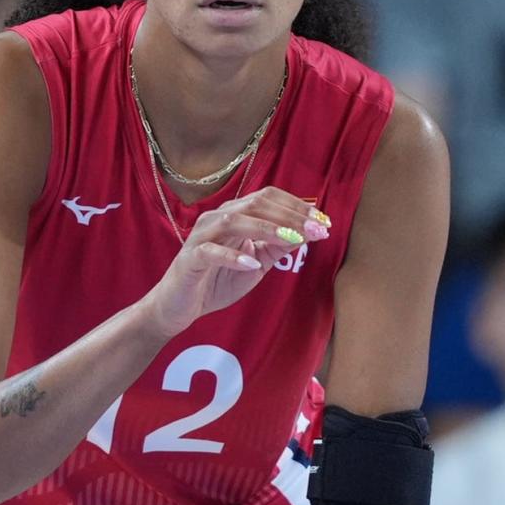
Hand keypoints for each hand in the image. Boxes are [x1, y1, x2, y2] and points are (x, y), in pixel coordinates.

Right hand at [144, 187, 330, 338]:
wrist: (180, 306)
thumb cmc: (217, 281)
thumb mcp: (257, 264)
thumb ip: (278, 248)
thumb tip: (309, 233)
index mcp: (235, 215)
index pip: (269, 198)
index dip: (297, 207)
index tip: (324, 222)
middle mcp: (218, 218)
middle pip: (256, 204)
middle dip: (290, 216)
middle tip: (317, 230)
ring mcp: (202, 236)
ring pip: (234, 220)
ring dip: (267, 229)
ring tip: (292, 239)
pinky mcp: (190, 259)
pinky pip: (210, 252)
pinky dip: (232, 256)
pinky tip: (252, 265)